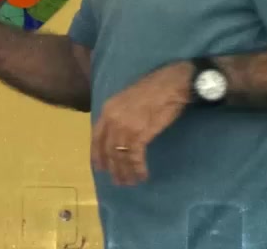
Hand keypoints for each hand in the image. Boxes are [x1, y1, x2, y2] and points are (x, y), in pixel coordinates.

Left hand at [90, 62, 191, 185]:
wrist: (170, 85)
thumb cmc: (153, 89)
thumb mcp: (127, 100)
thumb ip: (119, 115)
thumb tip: (119, 132)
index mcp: (108, 109)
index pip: (96, 136)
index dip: (97, 153)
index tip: (99, 167)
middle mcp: (112, 119)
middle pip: (108, 149)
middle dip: (113, 168)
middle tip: (118, 181)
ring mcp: (125, 127)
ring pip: (120, 156)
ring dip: (125, 172)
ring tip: (130, 182)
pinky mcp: (140, 134)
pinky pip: (135, 157)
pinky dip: (138, 168)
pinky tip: (143, 175)